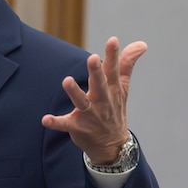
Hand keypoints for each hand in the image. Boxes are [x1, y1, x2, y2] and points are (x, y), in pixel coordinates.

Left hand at [41, 36, 145, 166]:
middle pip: (99, 84)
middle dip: (96, 72)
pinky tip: (45, 119)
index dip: (113, 55)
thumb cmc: (114, 108)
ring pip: (82, 103)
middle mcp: (102, 100)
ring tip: (66, 80)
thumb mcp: (122, 87)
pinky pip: (65, 124)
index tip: (113, 40)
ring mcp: (90, 115)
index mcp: (111, 89)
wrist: (113, 146)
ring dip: (75, 92)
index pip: (113, 70)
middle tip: (93, 58)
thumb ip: (127, 64)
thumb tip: (142, 43)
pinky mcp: (77, 127)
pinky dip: (56, 122)